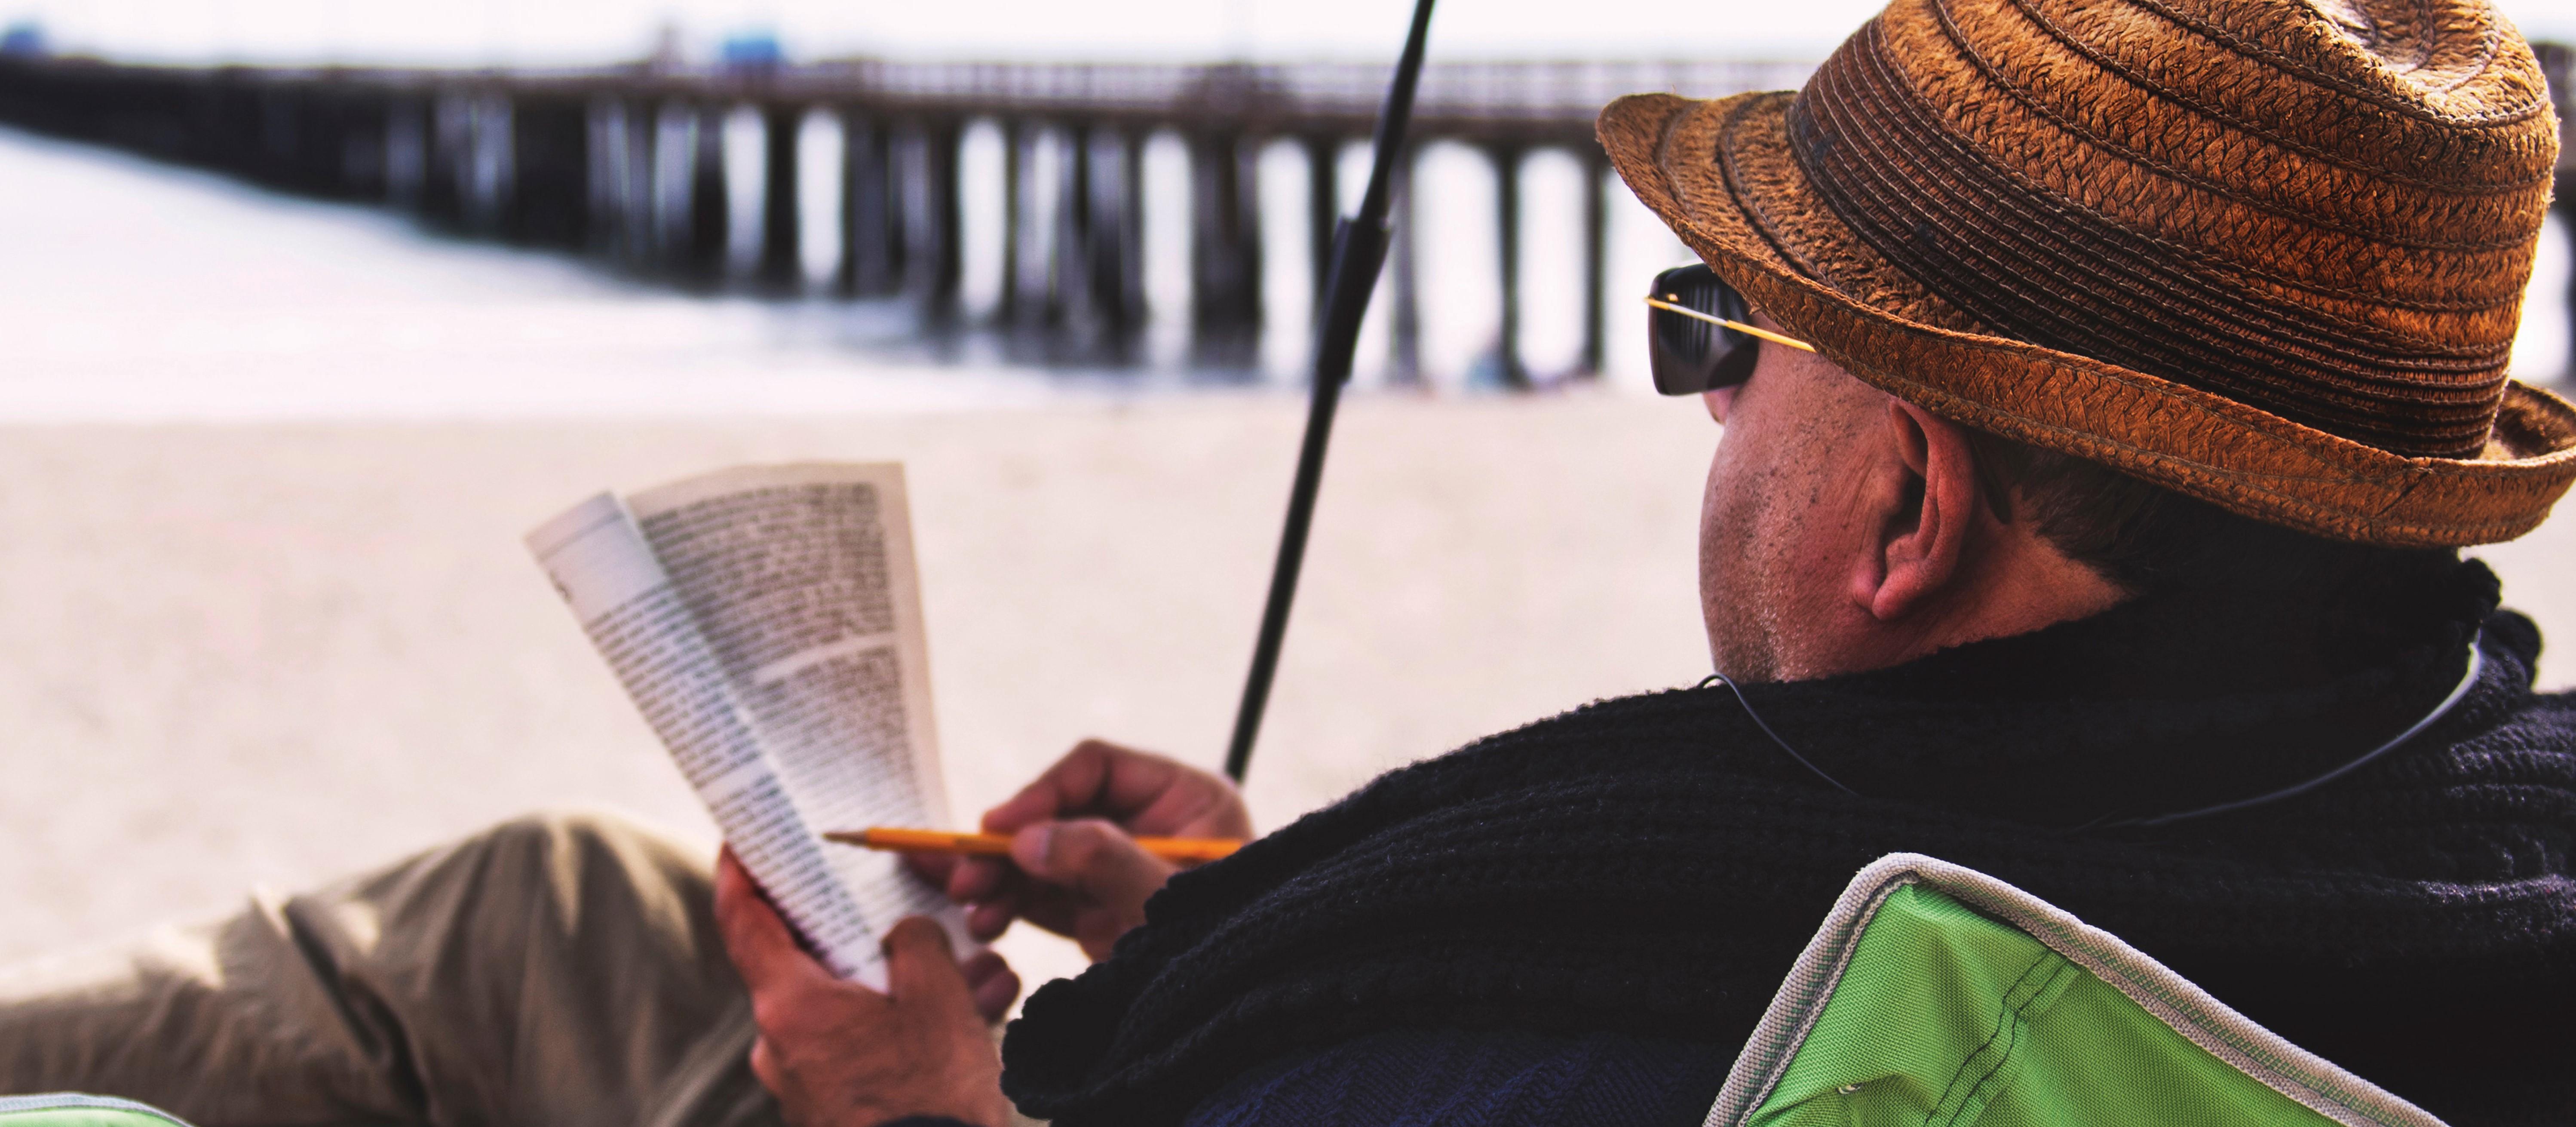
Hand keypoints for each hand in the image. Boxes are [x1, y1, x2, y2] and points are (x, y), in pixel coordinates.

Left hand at [715, 850, 1012, 1126]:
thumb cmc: (933, 1098)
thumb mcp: (938, 999)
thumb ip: (916, 945)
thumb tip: (905, 936)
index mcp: (791, 1007)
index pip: (743, 920)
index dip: (741, 871)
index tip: (744, 838)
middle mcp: (783, 1045)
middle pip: (814, 964)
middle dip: (876, 937)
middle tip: (925, 917)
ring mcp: (806, 1084)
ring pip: (854, 1009)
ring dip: (913, 989)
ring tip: (987, 980)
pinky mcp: (834, 1112)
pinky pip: (867, 1051)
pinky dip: (911, 1031)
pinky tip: (976, 1021)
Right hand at [908, 739, 1250, 961]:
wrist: (1249, 1015)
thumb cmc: (1233, 942)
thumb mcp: (1170, 897)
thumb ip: (1105, 859)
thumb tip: (1026, 839)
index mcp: (1186, 798)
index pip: (1097, 769)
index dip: (1042, 792)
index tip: (997, 827)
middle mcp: (1151, 825)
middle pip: (1061, 814)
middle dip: (1009, 844)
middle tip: (967, 875)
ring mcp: (1124, 868)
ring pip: (1046, 857)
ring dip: (1002, 879)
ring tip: (972, 908)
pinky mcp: (1105, 911)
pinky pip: (1048, 898)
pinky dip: (1014, 906)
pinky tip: (987, 922)